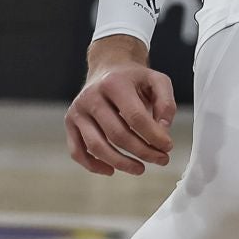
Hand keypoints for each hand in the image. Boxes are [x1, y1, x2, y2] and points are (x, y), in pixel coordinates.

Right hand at [65, 35, 175, 175]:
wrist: (108, 68)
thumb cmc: (134, 79)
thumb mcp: (157, 81)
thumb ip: (166, 103)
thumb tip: (163, 130)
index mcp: (115, 84)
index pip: (135, 117)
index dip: (153, 136)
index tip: (168, 147)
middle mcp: (92, 96)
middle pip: (117, 134)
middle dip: (142, 152)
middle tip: (161, 160)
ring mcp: (78, 111)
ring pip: (97, 146)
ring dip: (120, 163)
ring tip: (140, 168)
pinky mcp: (70, 123)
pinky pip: (78, 151)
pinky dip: (93, 165)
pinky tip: (112, 170)